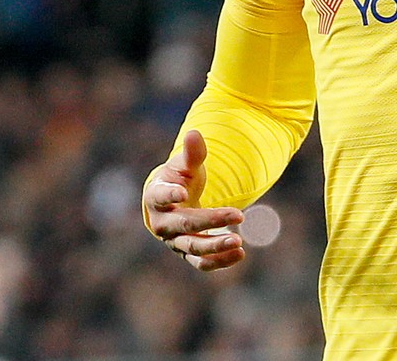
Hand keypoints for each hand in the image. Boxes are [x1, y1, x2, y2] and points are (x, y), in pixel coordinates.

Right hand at [142, 130, 246, 270]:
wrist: (175, 202)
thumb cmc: (179, 179)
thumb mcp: (185, 165)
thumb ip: (191, 153)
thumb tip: (194, 133)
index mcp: (156, 197)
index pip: (159, 197)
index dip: (170, 194)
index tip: (184, 191)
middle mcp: (162, 223)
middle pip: (184, 225)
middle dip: (211, 221)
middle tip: (239, 214)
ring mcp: (174, 241)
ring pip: (193, 248)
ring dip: (216, 247)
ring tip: (239, 241)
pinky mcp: (188, 254)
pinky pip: (202, 263)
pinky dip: (220, 261)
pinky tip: (241, 253)